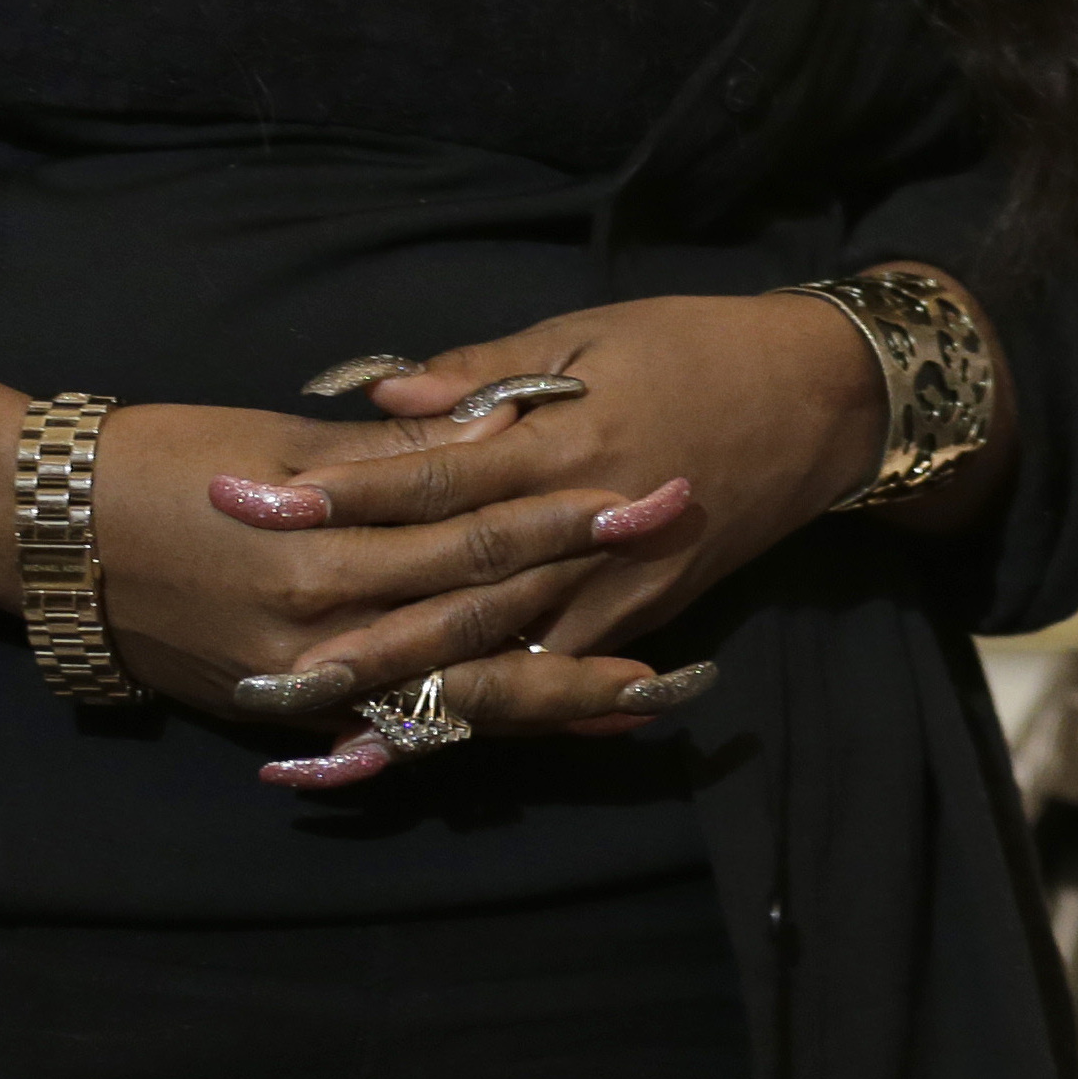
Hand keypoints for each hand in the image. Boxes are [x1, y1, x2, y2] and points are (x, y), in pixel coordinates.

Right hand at [0, 340, 674, 748]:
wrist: (43, 536)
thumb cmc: (164, 460)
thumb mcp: (280, 441)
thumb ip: (396, 454)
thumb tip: (503, 431)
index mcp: (324, 551)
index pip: (472, 536)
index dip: (562, 521)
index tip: (646, 498)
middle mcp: (321, 634)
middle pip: (479, 624)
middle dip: (586, 604)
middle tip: (677, 591)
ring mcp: (305, 688)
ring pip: (453, 695)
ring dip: (557, 695)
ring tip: (654, 691)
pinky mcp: (288, 714)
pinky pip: (401, 729)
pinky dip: (477, 728)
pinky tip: (549, 727)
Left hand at [215, 290, 914, 776]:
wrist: (823, 399)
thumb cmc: (698, 346)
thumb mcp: (587, 333)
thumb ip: (480, 374)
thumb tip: (377, 397)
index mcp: (568, 442)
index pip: (434, 477)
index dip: (342, 494)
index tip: (254, 506)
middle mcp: (588, 530)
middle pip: (454, 594)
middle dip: (353, 634)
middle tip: (255, 668)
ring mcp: (620, 587)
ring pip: (503, 658)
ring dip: (412, 701)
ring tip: (316, 736)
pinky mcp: (641, 617)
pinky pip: (555, 679)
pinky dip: (488, 717)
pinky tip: (422, 745)